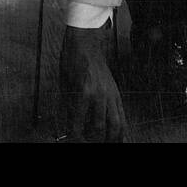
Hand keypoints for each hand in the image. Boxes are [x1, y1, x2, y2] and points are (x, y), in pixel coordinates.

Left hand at [59, 24, 125, 141]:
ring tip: (106, 143)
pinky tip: (117, 136)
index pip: (78, 122)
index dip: (74, 135)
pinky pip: (122, 115)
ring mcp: (110, 94)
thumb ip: (68, 106)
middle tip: (87, 142)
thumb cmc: (72, 60)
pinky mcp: (116, 93)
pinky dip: (121, 129)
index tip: (72, 138)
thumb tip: (69, 125)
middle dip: (93, 140)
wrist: (85, 43)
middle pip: (100, 128)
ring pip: (116, 124)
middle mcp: (100, 95)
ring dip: (111, 138)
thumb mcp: (64, 83)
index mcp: (84, 92)